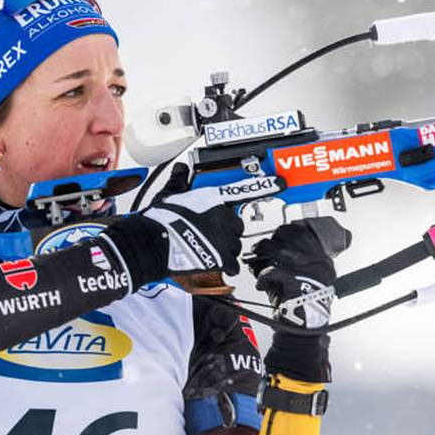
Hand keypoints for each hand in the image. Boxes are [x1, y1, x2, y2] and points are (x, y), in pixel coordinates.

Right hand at [142, 164, 282, 275]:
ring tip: (205, 248)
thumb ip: (179, 182)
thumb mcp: (169, 195)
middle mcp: (223, 217)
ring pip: (235, 245)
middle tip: (209, 234)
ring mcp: (224, 238)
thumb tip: (180, 168)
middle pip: (237, 226)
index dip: (265, 186)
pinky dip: (225, 266)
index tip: (282, 183)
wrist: (153, 243)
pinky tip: (211, 262)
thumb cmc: (159, 220)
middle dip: (227, 231)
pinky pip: (232, 264)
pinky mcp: (222, 258)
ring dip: (225, 248)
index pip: (244, 191)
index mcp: (214, 199)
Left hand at [247, 217, 351, 381]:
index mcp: (324, 262)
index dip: (288, 230)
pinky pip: (273, 270)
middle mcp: (321, 264)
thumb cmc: (297, 308)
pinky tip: (260, 284)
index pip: (307, 233)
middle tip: (260, 247)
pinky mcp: (298, 283)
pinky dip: (262, 277)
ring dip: (264, 252)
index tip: (276, 234)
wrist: (301, 333)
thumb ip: (282, 262)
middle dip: (272, 240)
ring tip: (255, 260)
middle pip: (293, 237)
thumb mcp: (292, 280)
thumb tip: (263, 249)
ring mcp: (310, 273)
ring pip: (282, 249)